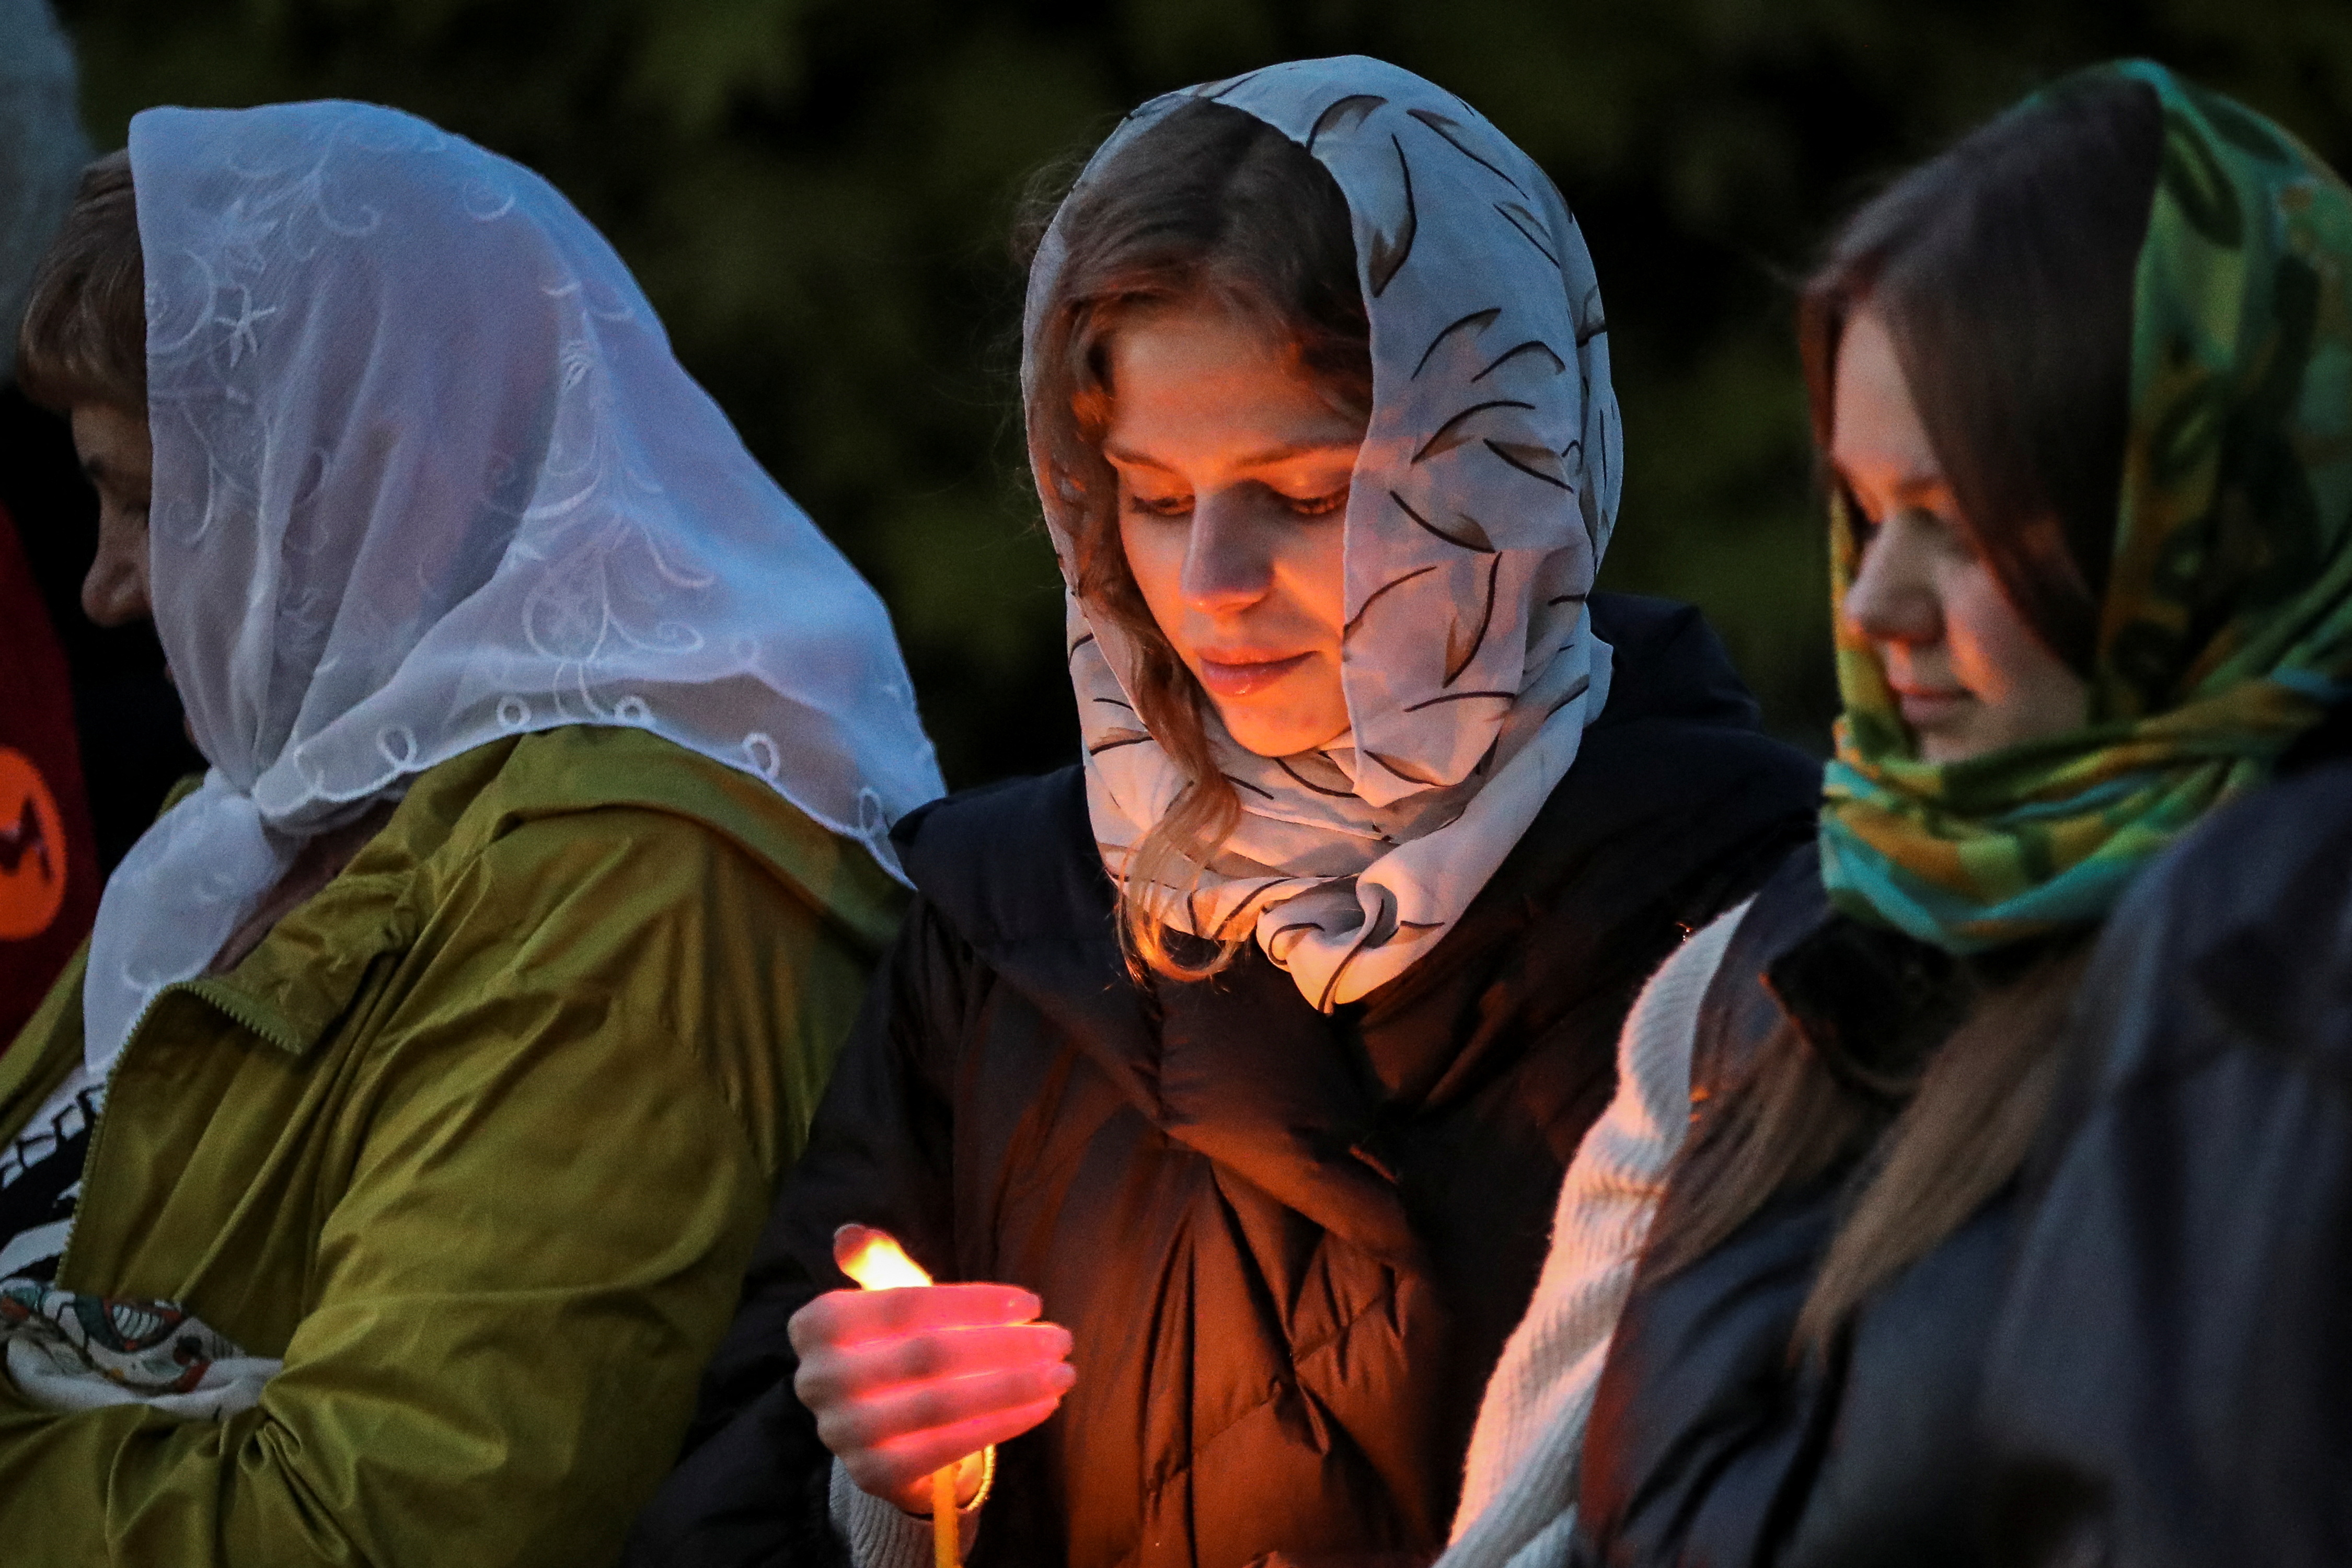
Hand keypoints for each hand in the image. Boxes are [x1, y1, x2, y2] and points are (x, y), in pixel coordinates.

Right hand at [791, 1268, 1073, 1513]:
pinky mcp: (873, 1474)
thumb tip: (851, 1236)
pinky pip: (949, 1447)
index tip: (1032, 1302)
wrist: (879, 1429)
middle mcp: (819, 1380)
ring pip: (944, 1403)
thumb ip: (878, 1265)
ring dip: (1015, 1387)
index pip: (907, 1305)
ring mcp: (844, 1432)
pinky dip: (1003, 1424)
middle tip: (1061, 1339)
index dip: (974, 1302)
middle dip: (1006, 1346)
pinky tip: (1043, 1406)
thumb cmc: (894, 1346)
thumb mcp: (885, 1301)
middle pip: (930, 1355)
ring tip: (1062, 1373)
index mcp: (817, 1325)